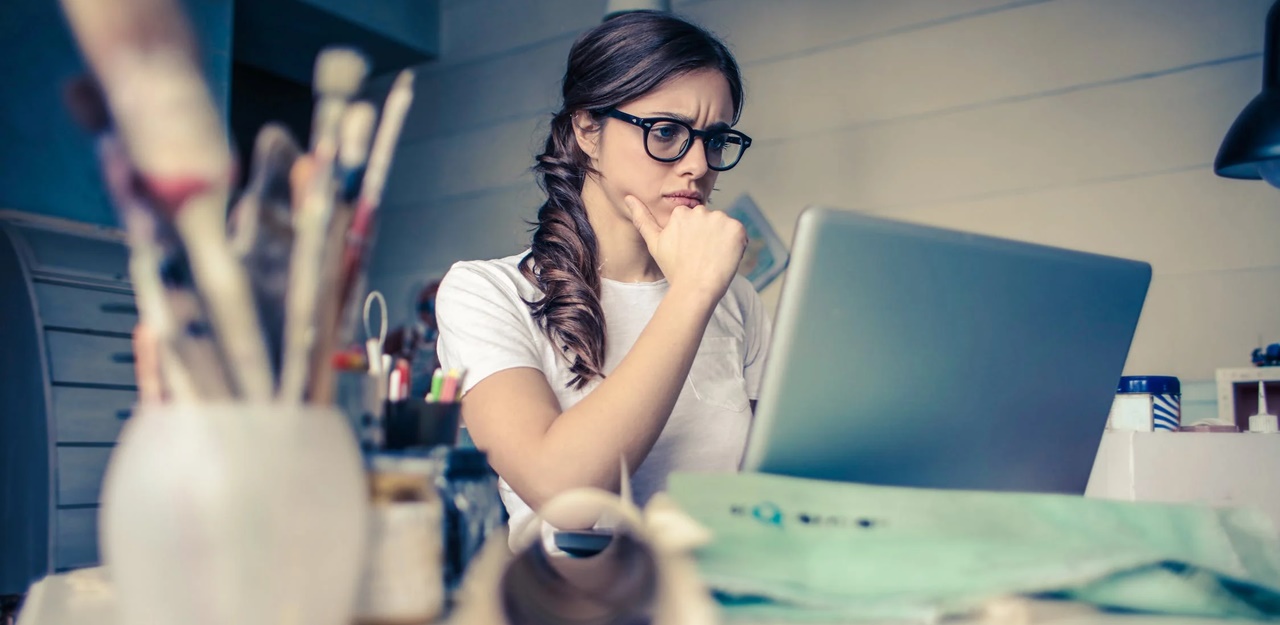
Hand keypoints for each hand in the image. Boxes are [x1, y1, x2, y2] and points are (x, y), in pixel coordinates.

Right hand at [624, 195, 746, 299]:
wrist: (695, 288)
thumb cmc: (674, 269)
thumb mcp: (654, 243)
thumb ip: (642, 218)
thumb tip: (628, 197)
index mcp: (681, 213)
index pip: (695, 221)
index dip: (695, 238)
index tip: (691, 252)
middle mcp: (701, 211)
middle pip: (710, 222)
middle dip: (709, 236)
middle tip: (702, 256)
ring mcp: (720, 219)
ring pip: (724, 227)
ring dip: (722, 240)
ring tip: (713, 259)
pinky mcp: (736, 228)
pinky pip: (739, 234)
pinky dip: (736, 245)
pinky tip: (725, 258)